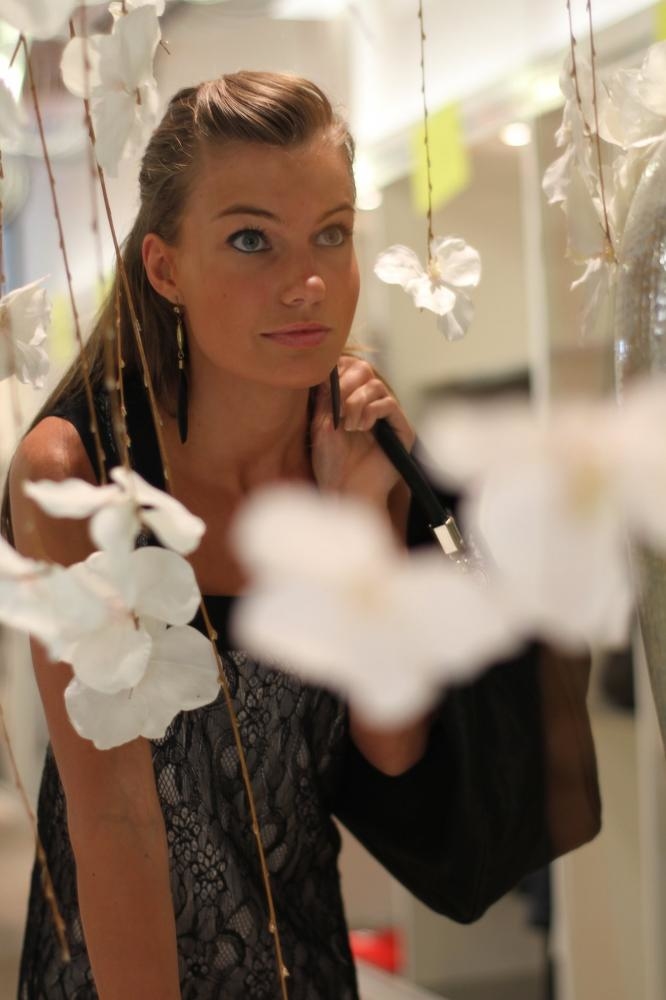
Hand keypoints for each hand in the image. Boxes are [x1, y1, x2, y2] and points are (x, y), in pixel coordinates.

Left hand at [310, 357, 415, 505]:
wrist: (344, 492)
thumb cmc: (330, 465)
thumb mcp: (321, 425)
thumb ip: (324, 397)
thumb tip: (325, 368)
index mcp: (350, 401)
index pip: (350, 368)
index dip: (338, 371)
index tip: (327, 388)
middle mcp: (370, 405)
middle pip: (364, 370)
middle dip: (346, 386)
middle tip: (338, 410)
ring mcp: (387, 417)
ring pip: (376, 386)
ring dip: (357, 402)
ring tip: (349, 425)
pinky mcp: (401, 429)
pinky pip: (390, 403)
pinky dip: (372, 411)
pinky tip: (362, 428)